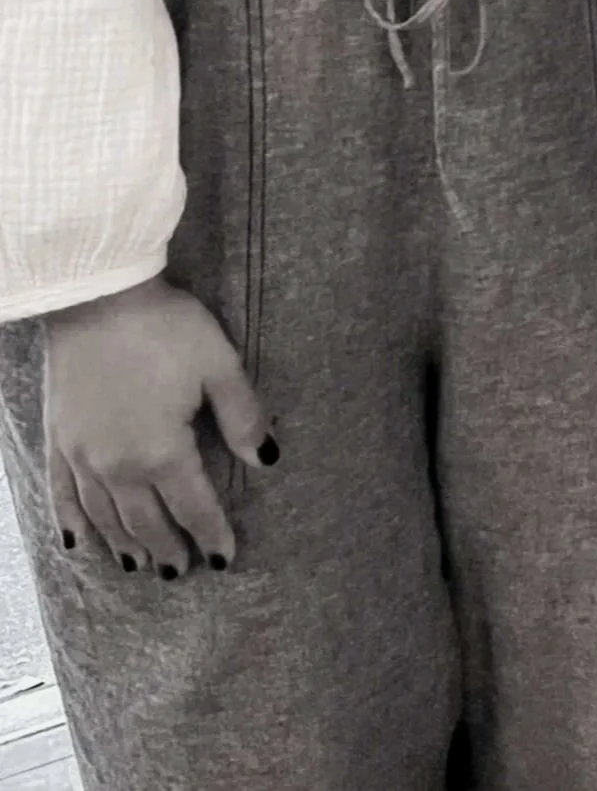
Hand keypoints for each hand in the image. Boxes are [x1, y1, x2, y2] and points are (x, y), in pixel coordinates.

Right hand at [43, 277, 276, 575]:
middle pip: (146, 522)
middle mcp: (118, 467)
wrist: (99, 297)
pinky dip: (69, 524)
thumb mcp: (219, 365)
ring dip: (124, 545)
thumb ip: (243, 417)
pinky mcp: (57, 440)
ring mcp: (81, 457)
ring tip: (140, 566)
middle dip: (168, 549)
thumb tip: (267, 460)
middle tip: (182, 571)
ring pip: (104, 518)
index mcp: (162, 452)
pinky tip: (77, 544)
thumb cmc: (165, 327)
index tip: (224, 558)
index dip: (211, 534)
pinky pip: (60, 495)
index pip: (192, 506)